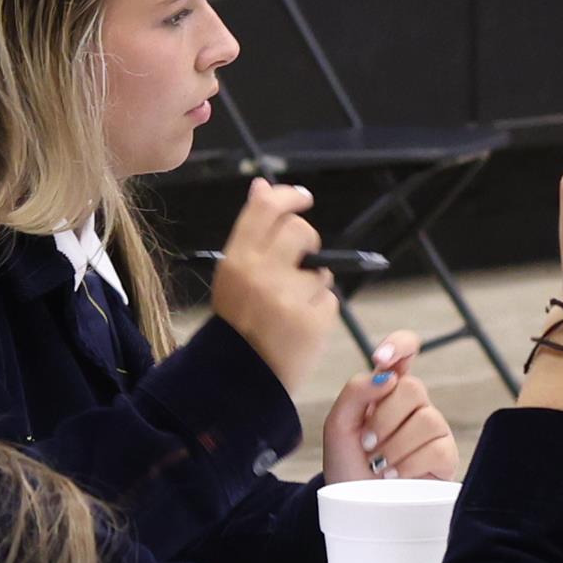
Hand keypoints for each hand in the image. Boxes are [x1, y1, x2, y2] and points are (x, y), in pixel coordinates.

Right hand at [209, 179, 339, 393]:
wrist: (239, 377)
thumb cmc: (238, 321)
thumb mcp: (234, 274)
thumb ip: (251, 231)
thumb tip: (262, 185)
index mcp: (237, 261)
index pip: (267, 209)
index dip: (288, 197)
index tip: (303, 197)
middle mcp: (261, 275)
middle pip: (301, 231)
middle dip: (307, 244)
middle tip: (299, 264)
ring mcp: (288, 299)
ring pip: (320, 270)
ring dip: (312, 284)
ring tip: (292, 307)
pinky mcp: (312, 321)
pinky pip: (328, 300)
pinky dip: (319, 311)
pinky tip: (300, 326)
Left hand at [323, 331, 460, 483]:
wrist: (358, 507)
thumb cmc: (347, 465)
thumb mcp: (338, 426)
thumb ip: (356, 392)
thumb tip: (386, 374)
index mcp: (387, 389)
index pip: (405, 350)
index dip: (399, 345)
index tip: (380, 360)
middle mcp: (413, 405)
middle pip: (413, 388)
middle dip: (384, 419)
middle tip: (368, 444)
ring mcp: (433, 429)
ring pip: (426, 419)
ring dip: (395, 447)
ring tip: (379, 466)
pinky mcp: (445, 455)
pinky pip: (437, 448)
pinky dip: (410, 464)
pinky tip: (395, 475)